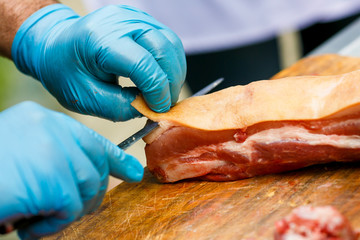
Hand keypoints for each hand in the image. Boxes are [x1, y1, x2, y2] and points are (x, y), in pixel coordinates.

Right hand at [0, 102, 142, 238]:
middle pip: (94, 166)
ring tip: (34, 215)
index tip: (132, 171)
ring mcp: (54, 152)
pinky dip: (51, 224)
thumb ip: (55, 157)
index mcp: (42, 120)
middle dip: (89, 193)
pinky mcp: (53, 180)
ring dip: (64, 212)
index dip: (115, 158)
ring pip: (86, 190)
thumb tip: (91, 177)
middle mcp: (51, 129)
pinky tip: (27, 222)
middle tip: (67, 209)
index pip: (92, 138)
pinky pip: (69, 209)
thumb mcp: (23, 155)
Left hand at [12, 4, 185, 120]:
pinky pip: (168, 41)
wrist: (56, 45)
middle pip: (163, 50)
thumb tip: (149, 108)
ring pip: (171, 43)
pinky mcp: (142, 19)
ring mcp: (133, 17)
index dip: (157, 91)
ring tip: (165, 93)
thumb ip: (119, 107)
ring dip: (175, 72)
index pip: (143, 64)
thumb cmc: (66, 71)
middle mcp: (120, 22)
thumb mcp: (85, 98)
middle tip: (165, 104)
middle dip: (170, 83)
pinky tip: (163, 78)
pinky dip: (171, 63)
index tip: (158, 110)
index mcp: (99, 40)